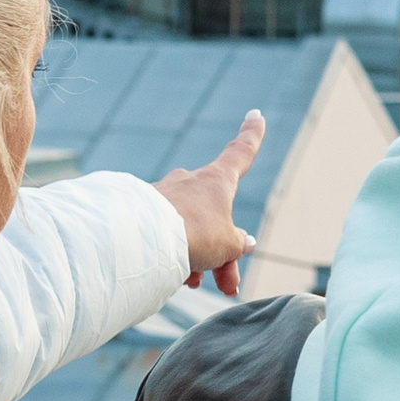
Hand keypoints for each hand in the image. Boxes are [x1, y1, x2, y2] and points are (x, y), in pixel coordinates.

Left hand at [157, 110, 264, 293]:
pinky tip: (174, 277)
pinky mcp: (143, 211)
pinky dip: (175, 255)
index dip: (252, 135)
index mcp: (217, 180)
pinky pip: (167, 234)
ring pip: (190, 229)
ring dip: (199, 259)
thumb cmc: (194, 234)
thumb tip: (241, 242)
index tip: (256, 115)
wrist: (145, 240)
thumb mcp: (227, 244)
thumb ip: (236, 242)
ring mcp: (165, 195)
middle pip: (216, 217)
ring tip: (195, 285)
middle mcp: (190, 182)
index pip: (241, 152)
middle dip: (223, 253)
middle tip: (228, 286)